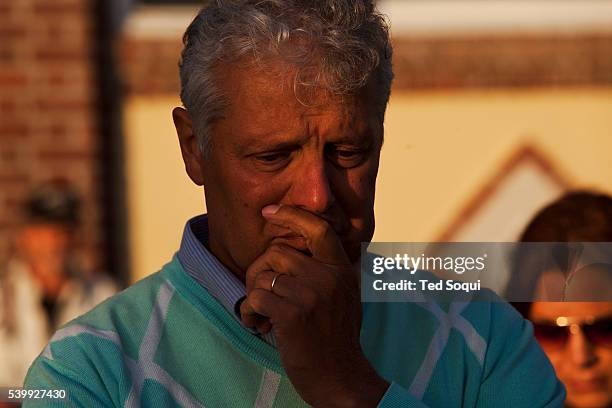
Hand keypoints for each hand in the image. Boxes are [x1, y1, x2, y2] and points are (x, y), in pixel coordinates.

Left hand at [240, 205, 388, 406]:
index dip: (291, 215)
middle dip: (259, 272)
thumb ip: (328, 270)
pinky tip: (258, 325)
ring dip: (253, 295)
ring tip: (261, 315)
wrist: (341, 378)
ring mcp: (310, 294)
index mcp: (341, 269)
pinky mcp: (292, 314)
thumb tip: (298, 247)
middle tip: (259, 293)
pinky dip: (248, 312)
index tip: (270, 212)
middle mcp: (328, 276)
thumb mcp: (345, 296)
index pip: (317, 228)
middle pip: (276, 252)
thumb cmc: (337, 338)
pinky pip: (254, 298)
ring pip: (262, 276)